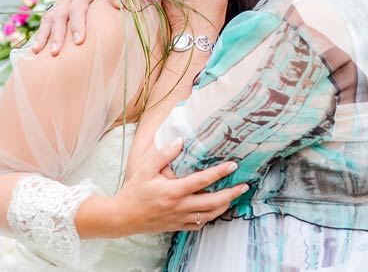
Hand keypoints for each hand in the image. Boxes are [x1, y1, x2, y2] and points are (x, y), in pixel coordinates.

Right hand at [31, 0, 118, 55]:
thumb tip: (118, 6)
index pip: (77, 9)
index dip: (77, 24)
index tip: (78, 41)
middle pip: (58, 17)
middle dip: (56, 35)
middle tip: (55, 52)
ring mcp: (59, 3)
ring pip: (48, 18)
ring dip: (42, 35)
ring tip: (36, 51)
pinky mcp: (56, 8)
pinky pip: (45, 20)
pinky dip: (39, 33)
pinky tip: (35, 48)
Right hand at [110, 137, 247, 234]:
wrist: (122, 217)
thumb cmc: (134, 191)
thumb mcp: (146, 168)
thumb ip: (164, 154)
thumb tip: (180, 141)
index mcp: (174, 191)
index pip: (203, 180)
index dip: (220, 172)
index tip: (233, 165)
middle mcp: (180, 206)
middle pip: (213, 202)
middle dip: (231, 194)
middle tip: (244, 186)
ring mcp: (180, 218)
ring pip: (210, 215)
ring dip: (225, 206)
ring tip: (234, 197)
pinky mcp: (177, 226)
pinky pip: (199, 224)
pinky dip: (210, 217)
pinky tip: (215, 210)